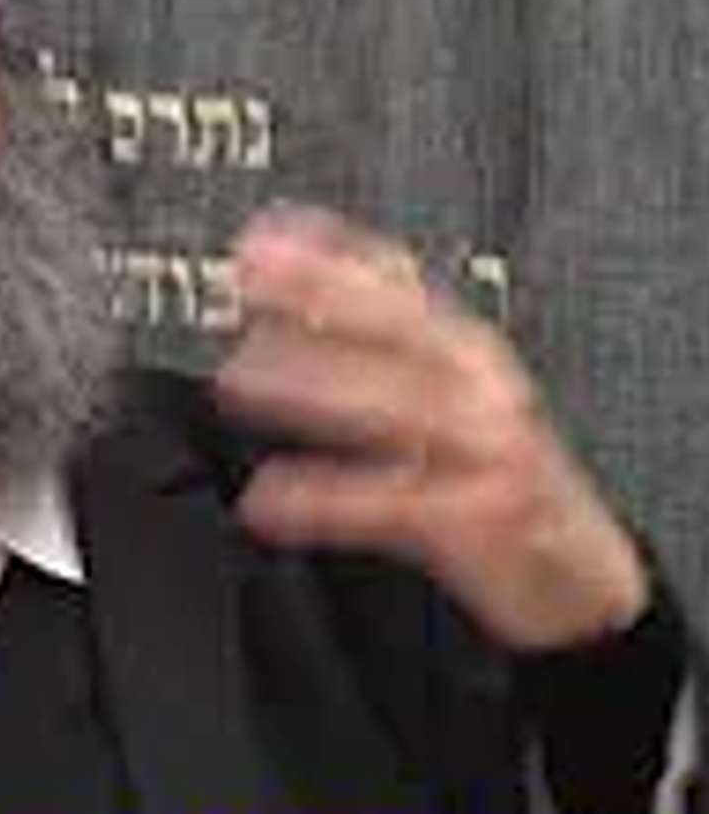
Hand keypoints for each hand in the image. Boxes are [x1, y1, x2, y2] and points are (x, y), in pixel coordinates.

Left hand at [212, 205, 648, 650]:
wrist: (574, 575)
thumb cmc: (497, 483)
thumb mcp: (447, 405)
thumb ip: (378, 356)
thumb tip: (285, 319)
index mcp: (466, 353)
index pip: (399, 286)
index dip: (331, 255)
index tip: (261, 238)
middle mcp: (482, 388)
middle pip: (400, 327)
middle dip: (323, 298)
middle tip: (246, 286)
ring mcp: (489, 448)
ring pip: (396, 403)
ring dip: (313, 387)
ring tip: (238, 379)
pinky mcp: (484, 515)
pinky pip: (392, 501)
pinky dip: (325, 499)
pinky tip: (269, 499)